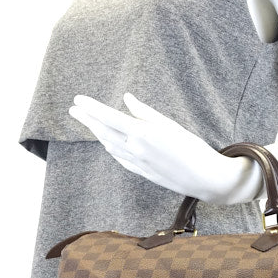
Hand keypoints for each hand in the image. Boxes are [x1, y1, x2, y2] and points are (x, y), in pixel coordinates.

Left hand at [67, 92, 260, 202]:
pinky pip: (118, 157)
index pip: (108, 117)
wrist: (204, 178)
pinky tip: (106, 141)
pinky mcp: (141, 172)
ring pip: (109, 145)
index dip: (91, 108)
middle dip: (87, 119)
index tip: (78, 99)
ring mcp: (136, 163)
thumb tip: (126, 99)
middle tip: (73, 109)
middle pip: (103, 132)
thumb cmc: (193, 147)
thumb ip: (145, 112)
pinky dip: (109, 146)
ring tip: (88, 122)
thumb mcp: (170, 124)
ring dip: (96, 133)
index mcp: (142, 133)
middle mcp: (135, 149)